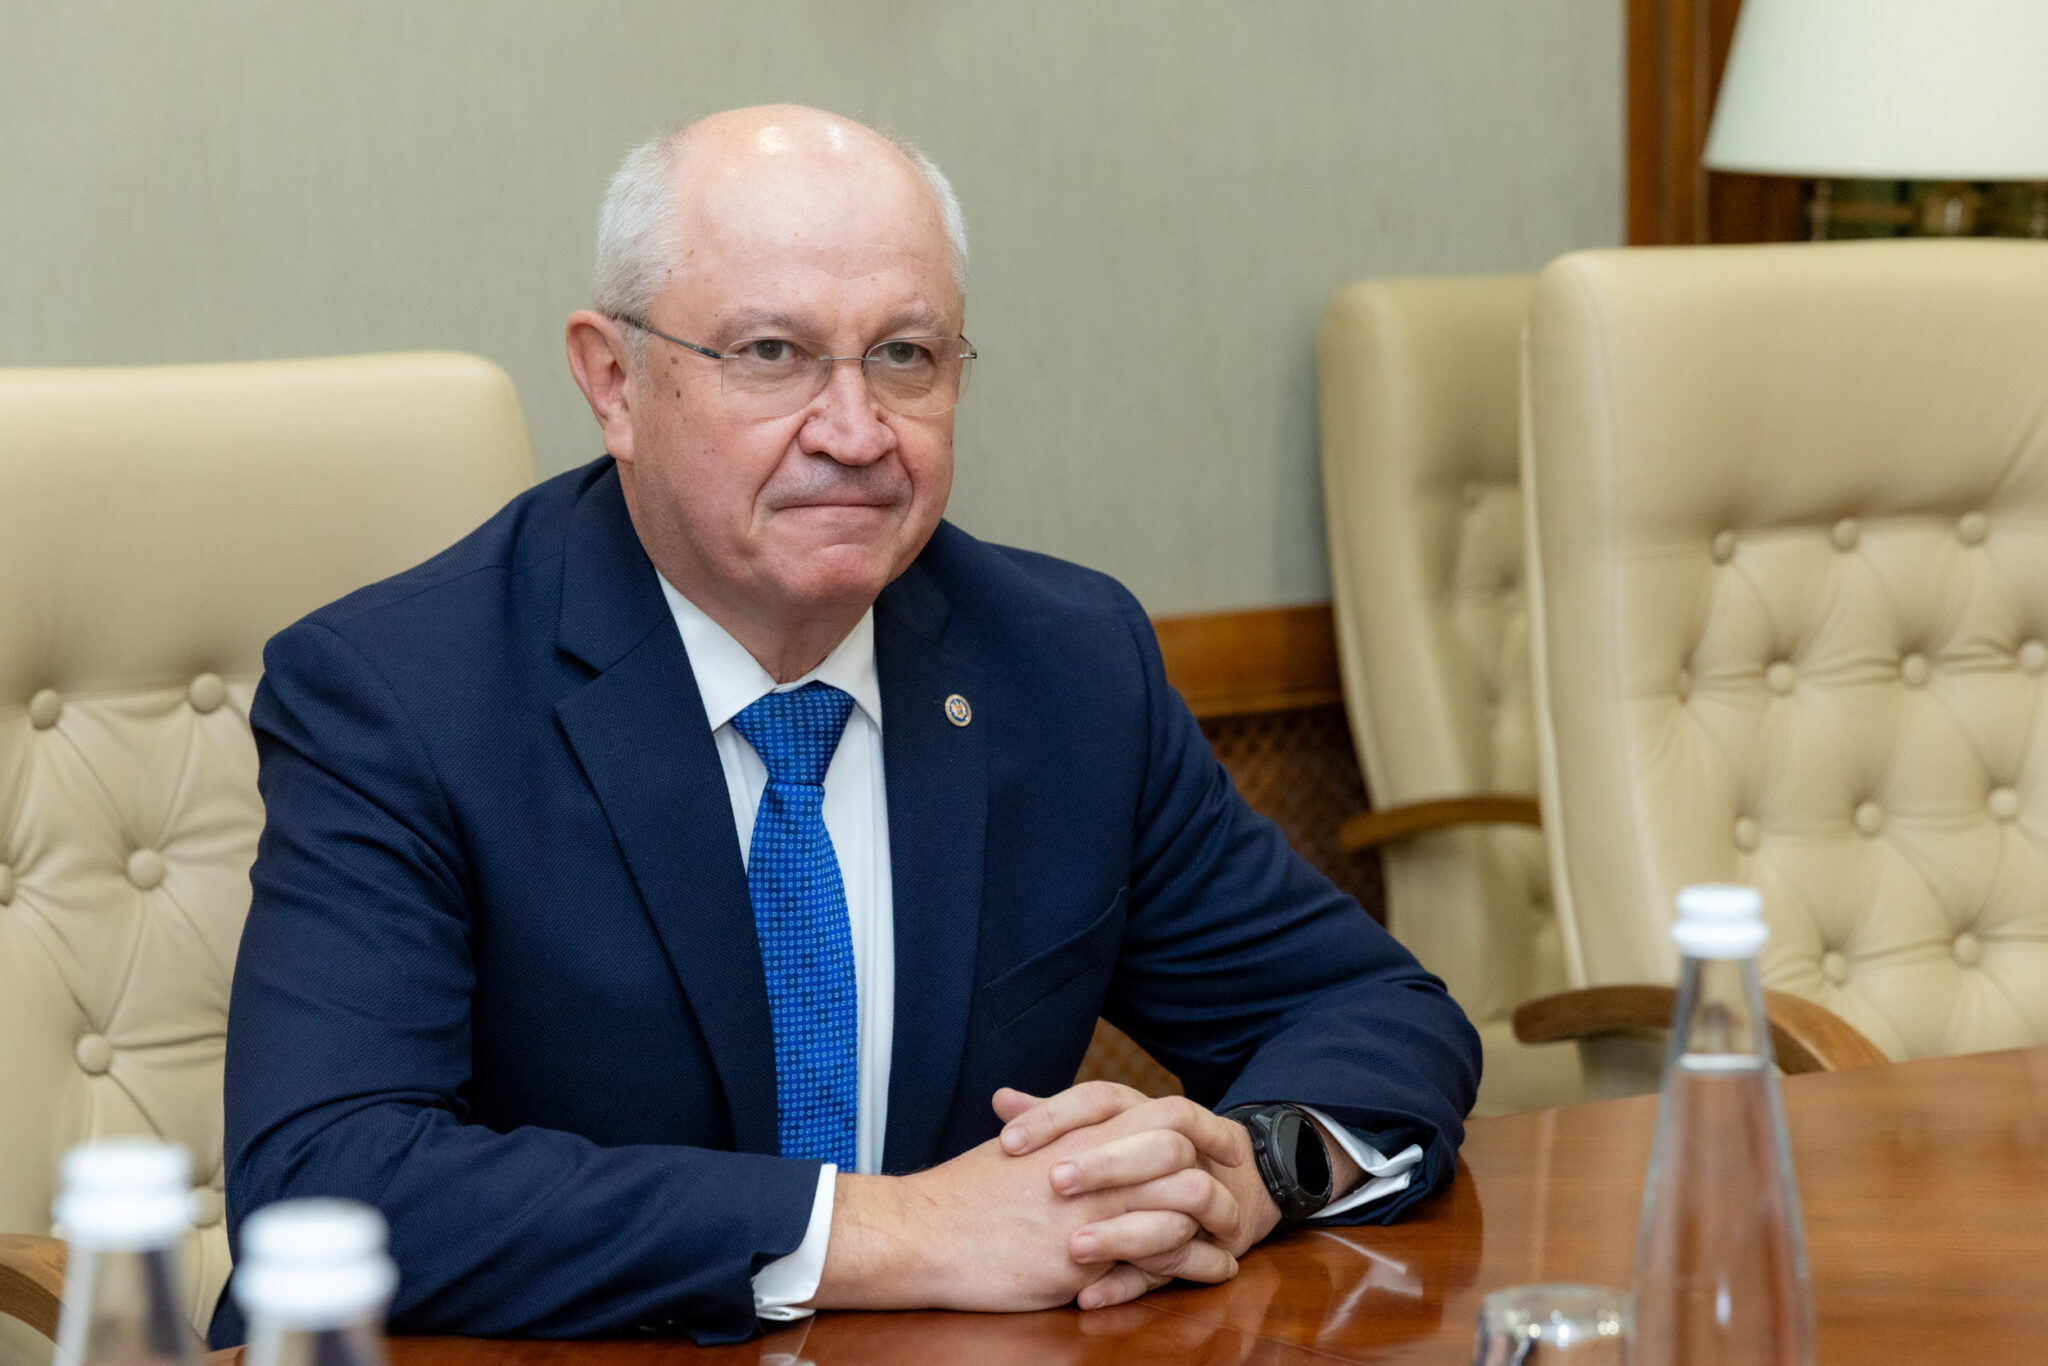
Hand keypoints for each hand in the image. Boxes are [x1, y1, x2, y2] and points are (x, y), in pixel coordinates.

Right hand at [808, 1117, 1238, 1312]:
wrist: (922, 1233)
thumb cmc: (963, 1195)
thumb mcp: (1018, 1149)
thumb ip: (1056, 1130)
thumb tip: (1082, 1121)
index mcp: (1079, 1132)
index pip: (1163, 1113)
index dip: (1200, 1126)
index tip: (1220, 1142)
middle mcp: (1093, 1164)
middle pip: (1183, 1150)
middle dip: (1220, 1168)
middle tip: (1240, 1184)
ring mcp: (1092, 1211)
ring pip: (1181, 1203)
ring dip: (1213, 1221)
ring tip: (1229, 1237)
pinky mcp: (1084, 1260)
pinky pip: (1158, 1259)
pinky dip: (1190, 1265)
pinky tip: (1204, 1271)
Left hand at [992, 1081, 1282, 1307]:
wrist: (1230, 1186)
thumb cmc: (1140, 1160)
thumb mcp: (1099, 1134)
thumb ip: (1053, 1119)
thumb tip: (1001, 1097)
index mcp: (1143, 1112)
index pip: (1103, 1097)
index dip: (1056, 1115)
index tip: (1008, 1141)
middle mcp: (1179, 1147)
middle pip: (1156, 1144)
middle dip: (1107, 1164)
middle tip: (1055, 1182)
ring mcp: (1202, 1195)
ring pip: (1182, 1202)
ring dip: (1125, 1230)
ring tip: (1074, 1248)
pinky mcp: (1209, 1245)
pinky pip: (1179, 1265)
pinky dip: (1131, 1283)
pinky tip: (1086, 1296)